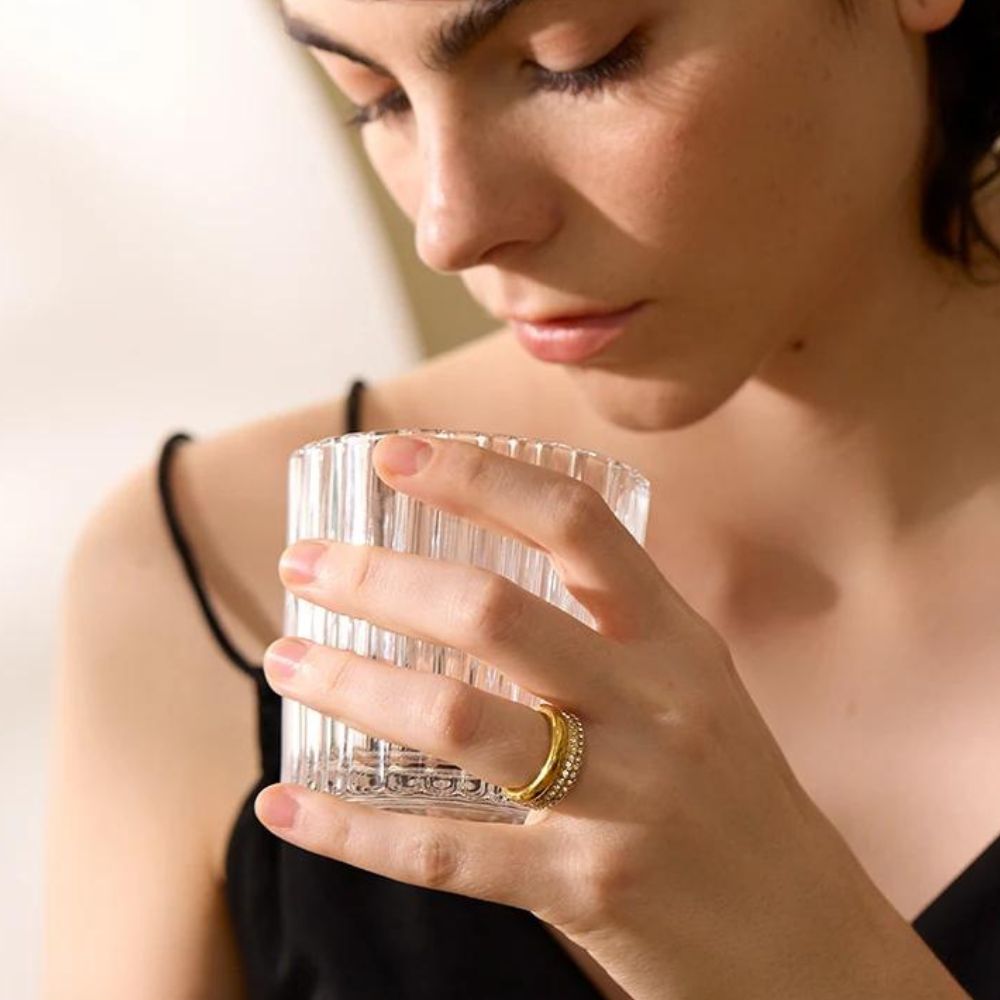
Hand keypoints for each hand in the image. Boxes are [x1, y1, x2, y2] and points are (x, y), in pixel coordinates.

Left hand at [253, 435, 953, 999]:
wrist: (808, 944)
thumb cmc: (735, 803)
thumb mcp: (696, 696)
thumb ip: (611, 643)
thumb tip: (483, 595)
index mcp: (679, 643)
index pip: (575, 525)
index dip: (479, 476)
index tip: (395, 454)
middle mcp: (655, 706)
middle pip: (493, 611)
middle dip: (380, 577)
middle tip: (305, 565)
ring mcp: (624, 800)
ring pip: (456, 720)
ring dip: (350, 682)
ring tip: (285, 660)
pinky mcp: (589, 890)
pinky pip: (446, 853)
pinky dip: (352, 828)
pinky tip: (286, 806)